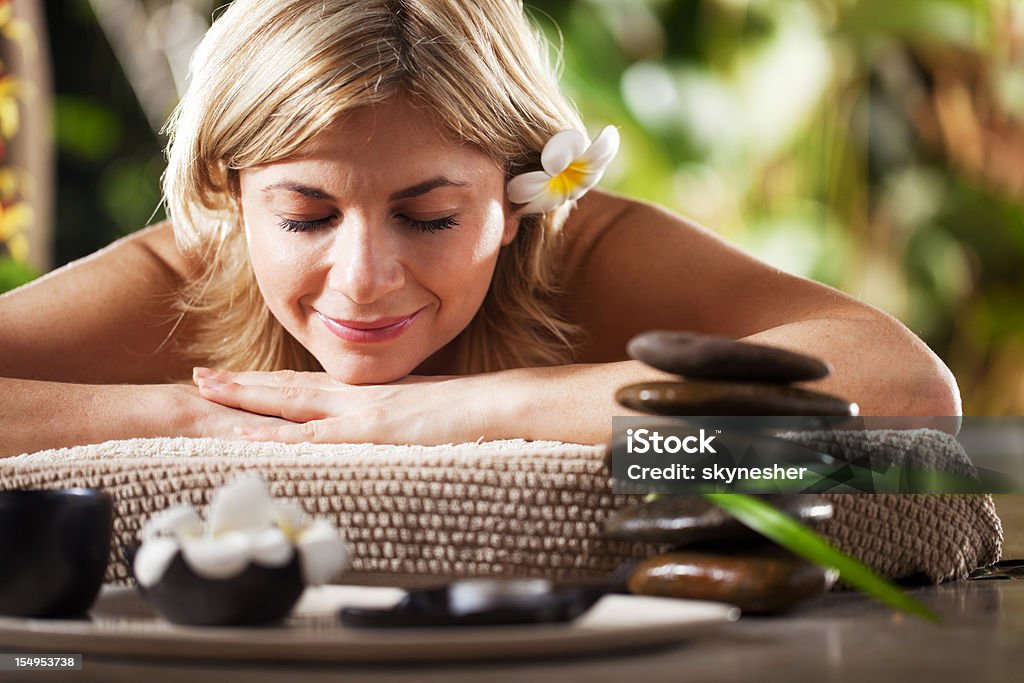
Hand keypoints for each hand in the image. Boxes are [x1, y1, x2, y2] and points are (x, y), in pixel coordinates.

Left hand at [192, 368, 487, 443]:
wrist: (499, 403)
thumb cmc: (469, 412)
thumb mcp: (422, 413)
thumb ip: (393, 419)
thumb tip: (380, 430)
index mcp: (368, 395)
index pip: (308, 386)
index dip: (270, 384)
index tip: (237, 381)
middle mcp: (358, 397)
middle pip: (289, 387)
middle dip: (242, 384)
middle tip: (198, 377)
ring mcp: (363, 412)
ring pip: (293, 404)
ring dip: (248, 398)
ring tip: (206, 392)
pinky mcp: (375, 430)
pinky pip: (318, 436)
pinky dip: (281, 436)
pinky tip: (252, 436)